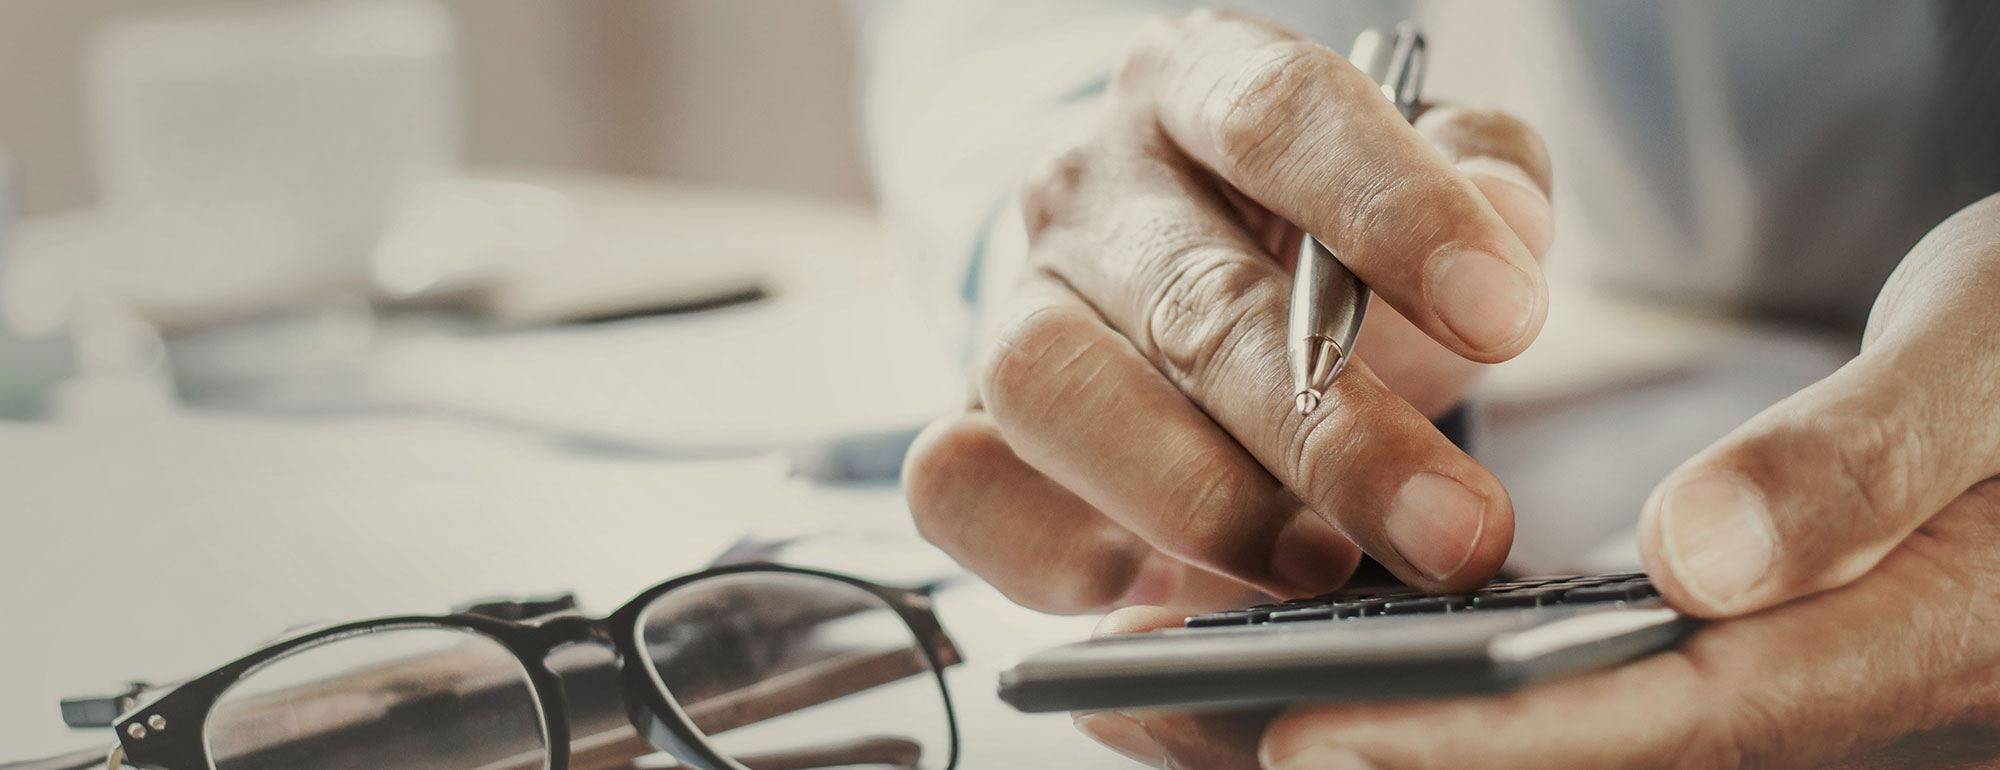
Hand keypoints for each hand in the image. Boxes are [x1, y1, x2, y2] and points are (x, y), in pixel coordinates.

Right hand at [903, 8, 1554, 613]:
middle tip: (1448, 527)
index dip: (1394, 213)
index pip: (1282, 114)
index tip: (1507, 316)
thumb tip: (1504, 230)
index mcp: (1200, 84)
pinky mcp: (965, 420)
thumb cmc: (1321, 245)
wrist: (1184, 298)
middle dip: (1328, 433)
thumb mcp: (1418, 189)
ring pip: (1048, 385)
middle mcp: (1090, 189)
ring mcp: (1014, 305)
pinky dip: (1046, 549)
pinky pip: (955, 484)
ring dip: (1192, 498)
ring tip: (1316, 568)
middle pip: (1190, 296)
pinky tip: (1156, 589)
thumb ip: (1482, 181)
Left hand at [1077, 194, 1999, 768]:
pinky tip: (1324, 649)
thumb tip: (1700, 562)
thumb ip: (1861, 463)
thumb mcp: (1992, 366)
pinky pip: (1570, 695)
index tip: (1304, 738)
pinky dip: (1438, 687)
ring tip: (1193, 694)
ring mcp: (1772, 681)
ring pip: (1552, 738)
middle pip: (1568, 758)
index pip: (1649, 719)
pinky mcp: (1739, 651)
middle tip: (1178, 719)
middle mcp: (1815, 692)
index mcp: (1890, 640)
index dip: (1469, 742)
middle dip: (1379, 753)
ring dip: (1384, 725)